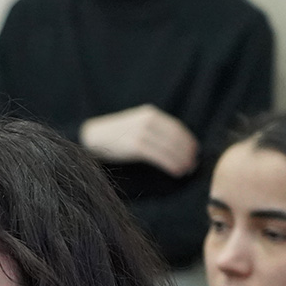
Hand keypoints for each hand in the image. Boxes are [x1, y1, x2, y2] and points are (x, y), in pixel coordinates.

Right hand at [79, 104, 198, 176]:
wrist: (91, 137)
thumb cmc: (114, 136)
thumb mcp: (135, 125)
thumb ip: (152, 129)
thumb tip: (173, 144)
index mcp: (149, 114)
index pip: (176, 128)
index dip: (188, 141)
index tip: (194, 153)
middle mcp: (147, 120)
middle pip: (176, 138)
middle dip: (187, 153)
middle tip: (192, 166)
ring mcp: (141, 132)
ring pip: (170, 148)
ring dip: (182, 161)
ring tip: (186, 171)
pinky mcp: (135, 145)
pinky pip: (160, 156)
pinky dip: (171, 164)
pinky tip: (176, 172)